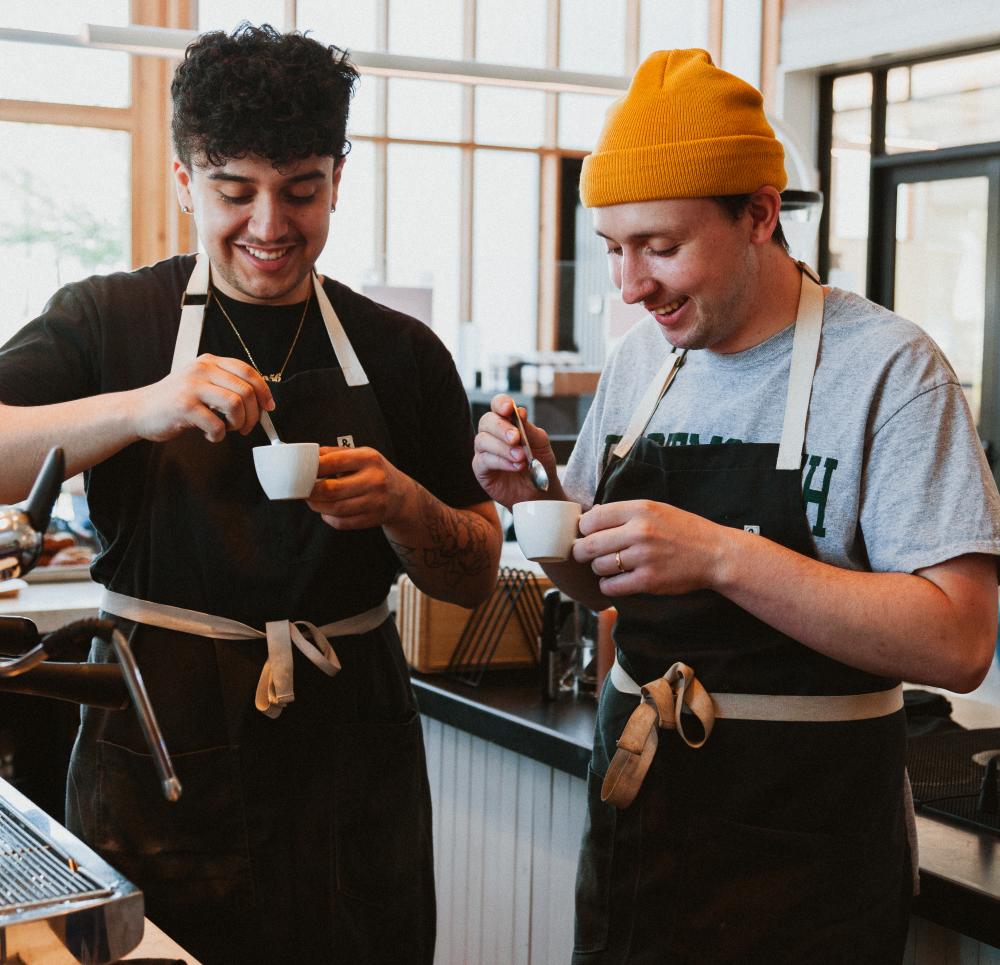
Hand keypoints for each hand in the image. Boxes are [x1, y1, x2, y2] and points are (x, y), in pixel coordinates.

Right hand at [131, 354, 273, 443]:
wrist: (139, 410)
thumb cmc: (175, 401)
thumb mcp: (201, 383)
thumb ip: (226, 385)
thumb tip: (261, 402)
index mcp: (209, 362)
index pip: (247, 371)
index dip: (263, 391)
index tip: (268, 407)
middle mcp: (201, 370)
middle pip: (246, 390)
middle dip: (253, 414)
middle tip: (246, 427)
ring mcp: (192, 387)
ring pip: (235, 405)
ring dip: (238, 424)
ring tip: (228, 429)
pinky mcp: (184, 407)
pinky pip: (217, 425)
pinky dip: (219, 436)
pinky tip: (210, 435)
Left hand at [307, 446, 410, 529]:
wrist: (401, 495)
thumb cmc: (374, 472)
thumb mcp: (360, 455)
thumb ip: (334, 454)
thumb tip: (306, 455)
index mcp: (368, 458)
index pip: (333, 462)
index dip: (311, 468)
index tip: (300, 472)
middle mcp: (374, 479)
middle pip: (331, 490)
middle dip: (310, 492)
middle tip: (302, 490)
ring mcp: (375, 501)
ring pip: (335, 509)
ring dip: (317, 506)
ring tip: (312, 500)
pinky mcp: (373, 518)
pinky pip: (343, 523)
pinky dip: (329, 518)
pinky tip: (327, 512)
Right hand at [472, 395, 559, 509]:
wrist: (541, 491)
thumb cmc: (540, 464)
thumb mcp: (540, 444)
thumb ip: (529, 429)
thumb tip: (519, 411)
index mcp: (507, 422)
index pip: (497, 405)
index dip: (500, 403)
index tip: (509, 409)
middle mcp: (492, 434)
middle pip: (486, 421)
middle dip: (501, 428)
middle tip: (516, 437)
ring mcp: (484, 451)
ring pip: (482, 440)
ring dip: (503, 448)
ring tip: (521, 457)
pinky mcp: (481, 469)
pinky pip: (484, 460)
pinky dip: (501, 462)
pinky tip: (515, 466)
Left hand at [572, 499, 726, 596]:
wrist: (715, 554)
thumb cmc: (683, 530)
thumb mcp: (656, 509)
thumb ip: (625, 512)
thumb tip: (590, 516)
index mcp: (640, 510)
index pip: (592, 518)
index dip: (583, 528)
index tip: (586, 534)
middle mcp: (640, 532)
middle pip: (589, 544)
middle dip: (581, 551)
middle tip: (583, 554)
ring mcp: (644, 557)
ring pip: (599, 566)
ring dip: (598, 568)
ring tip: (608, 566)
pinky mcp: (648, 581)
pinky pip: (612, 586)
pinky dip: (608, 585)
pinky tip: (615, 580)